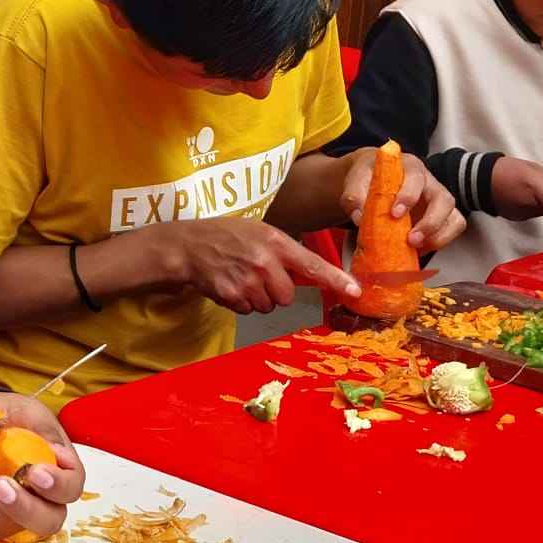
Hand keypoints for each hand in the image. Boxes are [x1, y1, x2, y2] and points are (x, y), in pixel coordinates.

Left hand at [0, 392, 85, 542]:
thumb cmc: (1, 418)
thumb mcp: (20, 408)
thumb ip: (37, 421)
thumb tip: (56, 448)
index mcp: (57, 468)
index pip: (72, 484)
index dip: (60, 483)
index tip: (37, 471)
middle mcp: (41, 497)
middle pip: (50, 519)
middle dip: (30, 507)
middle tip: (3, 484)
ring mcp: (14, 513)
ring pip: (18, 528)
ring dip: (4, 512)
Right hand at [160, 217, 359, 314]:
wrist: (188, 246)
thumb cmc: (225, 236)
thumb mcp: (259, 232)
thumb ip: (284, 251)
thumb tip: (309, 274)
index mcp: (275, 242)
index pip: (312, 265)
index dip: (336, 279)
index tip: (355, 291)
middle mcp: (264, 262)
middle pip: (287, 295)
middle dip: (276, 290)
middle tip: (258, 276)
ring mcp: (248, 281)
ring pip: (268, 305)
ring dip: (258, 297)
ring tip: (240, 277)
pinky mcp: (232, 296)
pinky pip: (249, 310)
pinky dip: (241, 302)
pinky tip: (229, 284)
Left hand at [339, 148, 464, 250]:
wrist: (373, 178)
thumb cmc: (370, 177)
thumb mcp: (357, 180)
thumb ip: (354, 196)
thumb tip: (359, 217)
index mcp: (409, 168)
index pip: (416, 178)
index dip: (408, 196)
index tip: (395, 213)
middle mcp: (429, 183)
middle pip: (444, 199)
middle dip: (430, 222)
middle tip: (411, 239)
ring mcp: (437, 200)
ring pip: (453, 216)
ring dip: (438, 235)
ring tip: (417, 246)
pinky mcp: (439, 216)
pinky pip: (452, 228)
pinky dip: (440, 241)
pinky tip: (419, 247)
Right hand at [490, 157, 542, 220]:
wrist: (481, 180)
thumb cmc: (505, 172)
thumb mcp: (534, 170)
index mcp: (538, 193)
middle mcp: (531, 208)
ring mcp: (523, 215)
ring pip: (542, 210)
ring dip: (541, 201)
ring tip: (528, 189)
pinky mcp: (516, 218)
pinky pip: (531, 212)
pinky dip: (530, 205)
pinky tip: (521, 195)